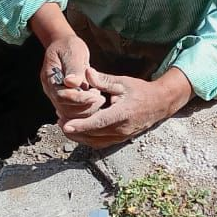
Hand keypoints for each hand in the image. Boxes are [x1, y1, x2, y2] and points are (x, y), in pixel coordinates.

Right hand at [40, 35, 103, 119]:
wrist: (64, 46)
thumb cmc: (68, 46)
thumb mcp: (72, 51)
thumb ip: (73, 68)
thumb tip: (72, 83)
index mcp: (49, 78)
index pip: (61, 96)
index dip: (78, 99)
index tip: (95, 96)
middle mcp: (51, 90)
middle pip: (65, 109)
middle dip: (84, 107)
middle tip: (101, 98)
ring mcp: (57, 96)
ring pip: (70, 114)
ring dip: (86, 109)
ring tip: (99, 97)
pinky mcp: (65, 100)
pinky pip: (74, 112)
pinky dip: (86, 109)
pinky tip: (95, 100)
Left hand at [60, 67, 192, 147]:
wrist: (158, 104)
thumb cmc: (140, 91)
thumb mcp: (122, 83)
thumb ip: (103, 80)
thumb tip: (86, 73)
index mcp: (122, 114)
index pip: (99, 122)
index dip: (82, 125)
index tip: (66, 126)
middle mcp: (121, 129)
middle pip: (93, 135)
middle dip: (74, 130)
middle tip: (59, 120)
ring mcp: (121, 137)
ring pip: (95, 142)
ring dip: (79, 136)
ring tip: (64, 125)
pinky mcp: (120, 140)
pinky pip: (100, 143)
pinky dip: (87, 139)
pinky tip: (77, 131)